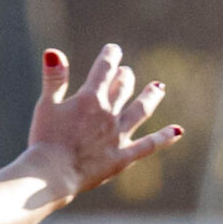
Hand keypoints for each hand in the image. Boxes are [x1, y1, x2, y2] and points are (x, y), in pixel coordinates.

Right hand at [20, 43, 181, 199]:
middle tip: (126, 72)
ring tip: (158, 87)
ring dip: (150, 97)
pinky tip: (178, 131)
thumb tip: (53, 51)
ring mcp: (119, 136)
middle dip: (125, 77)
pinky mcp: (124, 157)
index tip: (114, 50)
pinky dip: (165, 138)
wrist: (53, 173)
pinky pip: (149, 145)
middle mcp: (109, 114)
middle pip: (123, 88)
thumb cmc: (45, 140)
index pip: (104, 69)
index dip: (110, 56)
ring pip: (140, 111)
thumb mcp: (46, 105)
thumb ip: (54, 78)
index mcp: (90, 98)